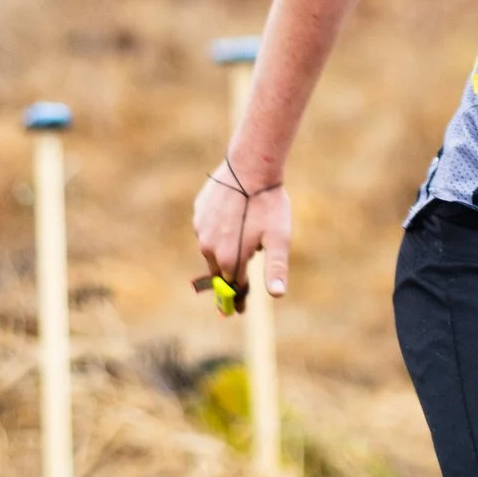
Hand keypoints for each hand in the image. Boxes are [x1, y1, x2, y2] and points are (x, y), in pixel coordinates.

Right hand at [193, 161, 290, 310]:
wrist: (251, 167)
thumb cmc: (269, 204)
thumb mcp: (278, 238)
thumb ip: (275, 268)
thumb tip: (277, 294)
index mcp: (228, 258)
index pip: (232, 287)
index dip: (239, 298)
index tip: (240, 309)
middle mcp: (208, 247)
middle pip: (220, 270)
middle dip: (230, 277)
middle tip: (240, 282)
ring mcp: (201, 228)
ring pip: (213, 249)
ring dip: (225, 251)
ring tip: (242, 243)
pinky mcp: (199, 212)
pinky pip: (208, 229)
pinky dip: (219, 232)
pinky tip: (232, 223)